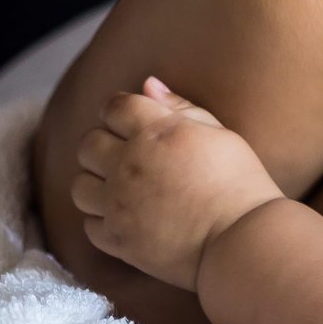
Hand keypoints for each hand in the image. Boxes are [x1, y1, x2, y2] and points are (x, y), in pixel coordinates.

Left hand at [72, 78, 283, 291]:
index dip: (120, 111)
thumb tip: (147, 84)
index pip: (114, 106)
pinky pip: (89, 224)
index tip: (131, 121)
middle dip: (105, 144)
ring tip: (122, 188)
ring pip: (80, 185)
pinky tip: (127, 217)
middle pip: (88, 143)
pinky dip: (103, 219)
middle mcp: (128, 164)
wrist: (242, 240)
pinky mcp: (116, 238)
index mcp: (155, 132)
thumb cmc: (240, 183)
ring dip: (97, 182)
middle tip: (129, 155)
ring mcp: (117, 204)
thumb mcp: (220, 135)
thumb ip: (181, 107)